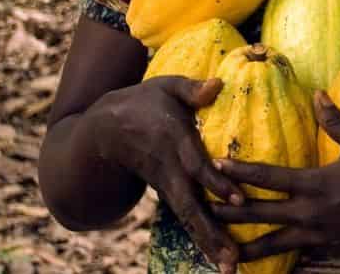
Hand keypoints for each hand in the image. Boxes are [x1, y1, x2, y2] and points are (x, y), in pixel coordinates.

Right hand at [88, 76, 242, 273]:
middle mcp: (170, 170)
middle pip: (191, 206)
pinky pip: (186, 218)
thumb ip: (192, 88)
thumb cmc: (143, 102)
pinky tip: (219, 257)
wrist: (101, 132)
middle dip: (211, 232)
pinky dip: (201, 237)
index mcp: (173, 142)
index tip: (237, 199)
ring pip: (188, 218)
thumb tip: (218, 84)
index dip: (216, 182)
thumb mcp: (165, 86)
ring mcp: (167, 185)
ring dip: (208, 243)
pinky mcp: (168, 193)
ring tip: (229, 268)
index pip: (196, 166)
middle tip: (231, 258)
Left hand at [210, 91, 339, 261]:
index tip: (215, 166)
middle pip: (260, 214)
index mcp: (315, 184)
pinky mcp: (330, 249)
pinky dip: (280, 259)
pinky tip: (270, 262)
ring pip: (274, 244)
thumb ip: (337, 121)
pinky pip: (298, 255)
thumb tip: (317, 94)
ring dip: (246, 247)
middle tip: (203, 210)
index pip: (268, 177)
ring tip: (224, 252)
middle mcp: (309, 213)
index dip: (240, 171)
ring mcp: (318, 236)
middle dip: (229, 212)